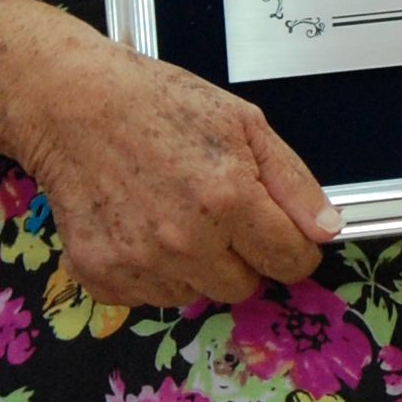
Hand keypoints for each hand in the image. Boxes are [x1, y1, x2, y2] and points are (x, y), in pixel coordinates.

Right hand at [3, 23, 341, 305]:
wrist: (73, 105)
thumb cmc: (158, 104)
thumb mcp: (244, 123)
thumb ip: (293, 182)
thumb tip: (327, 231)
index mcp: (229, 199)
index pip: (290, 262)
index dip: (293, 248)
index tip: (282, 235)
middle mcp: (185, 241)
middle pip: (244, 287)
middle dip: (243, 256)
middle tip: (218, 212)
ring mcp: (140, 264)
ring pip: (196, 294)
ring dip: (197, 265)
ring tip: (173, 211)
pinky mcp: (102, 277)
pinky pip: (149, 297)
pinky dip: (153, 271)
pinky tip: (142, 225)